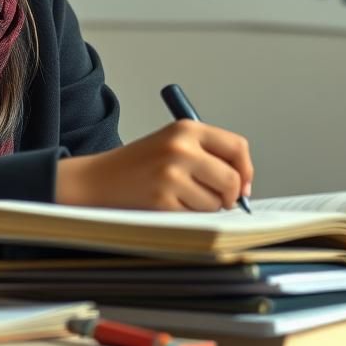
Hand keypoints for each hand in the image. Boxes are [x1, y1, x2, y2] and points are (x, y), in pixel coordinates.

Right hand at [55, 121, 252, 211]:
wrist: (99, 179)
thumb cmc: (140, 165)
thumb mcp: (173, 144)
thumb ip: (209, 155)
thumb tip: (245, 185)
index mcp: (186, 129)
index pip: (237, 147)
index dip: (246, 170)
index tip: (244, 185)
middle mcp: (180, 148)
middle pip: (232, 179)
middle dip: (230, 196)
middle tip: (219, 199)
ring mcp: (171, 174)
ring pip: (216, 202)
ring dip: (206, 207)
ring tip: (181, 197)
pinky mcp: (163, 200)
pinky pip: (196, 217)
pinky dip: (189, 217)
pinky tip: (170, 205)